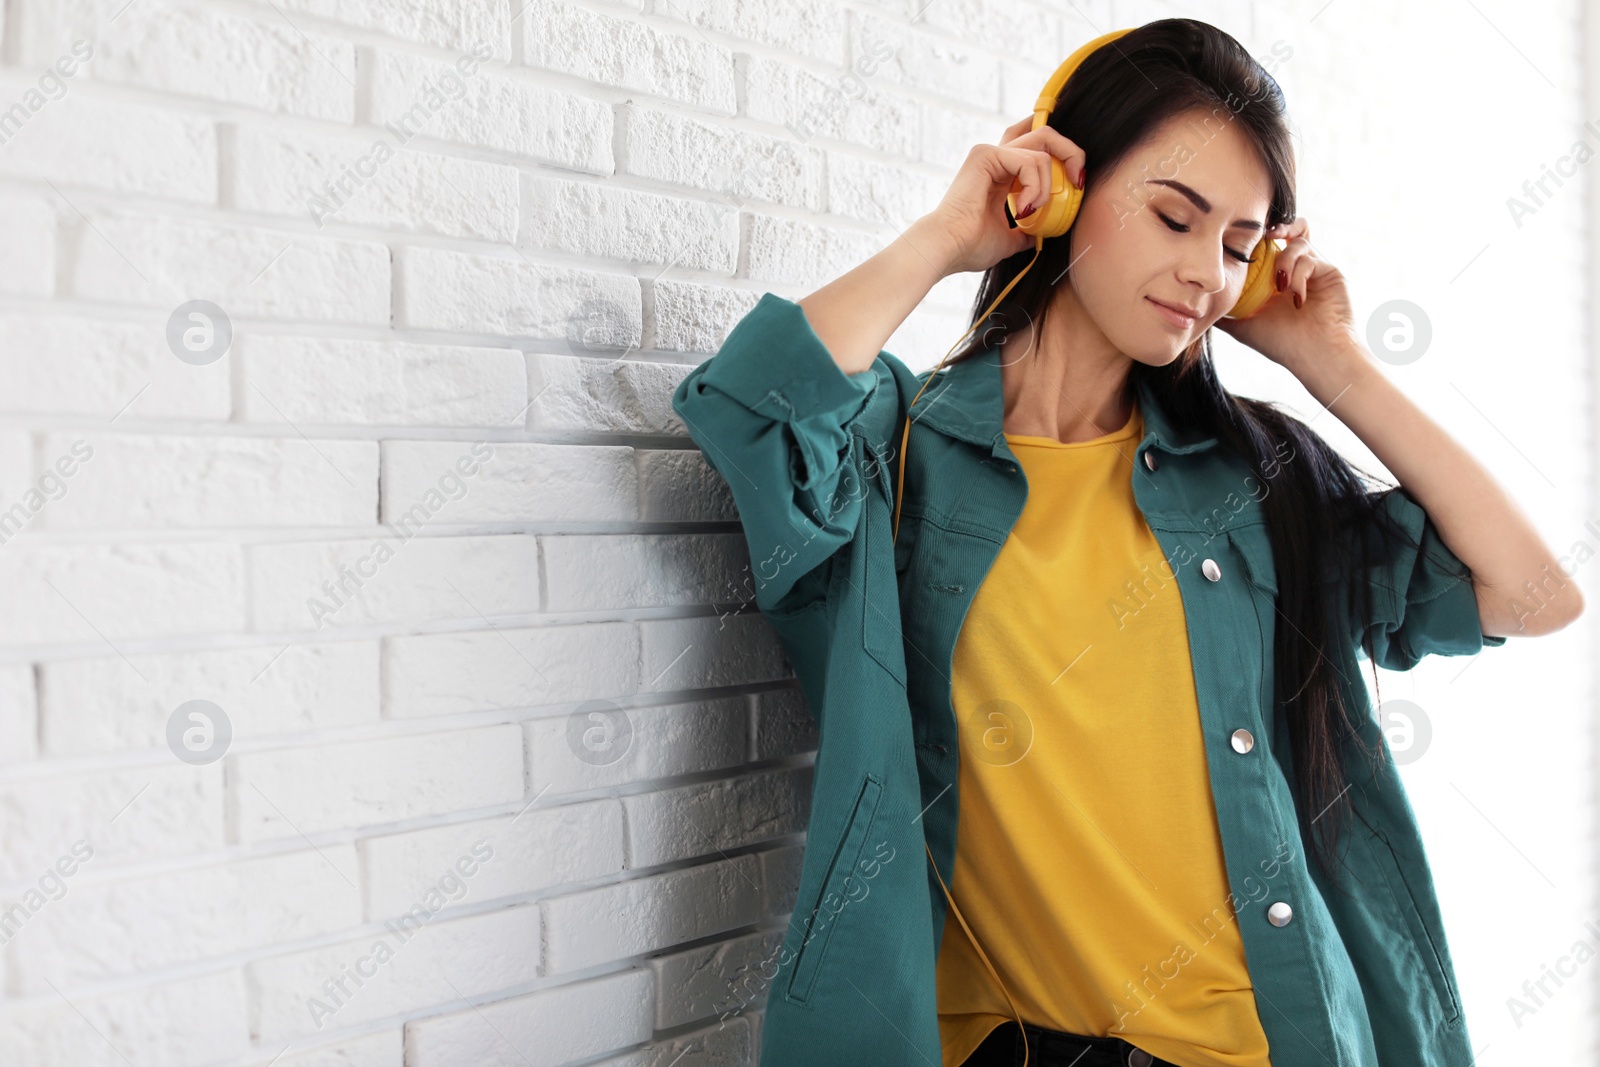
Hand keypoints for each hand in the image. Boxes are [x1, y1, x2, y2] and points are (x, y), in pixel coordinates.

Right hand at [915, 116, 1085, 276]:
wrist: (948, 250)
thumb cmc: (969, 247)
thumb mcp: (1009, 240)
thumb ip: (1025, 232)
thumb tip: (1039, 236)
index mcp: (1000, 173)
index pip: (1037, 145)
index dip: (1062, 152)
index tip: (1076, 181)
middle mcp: (995, 157)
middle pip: (1044, 133)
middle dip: (1070, 152)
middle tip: (1077, 180)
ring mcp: (990, 153)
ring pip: (1042, 151)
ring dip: (1046, 187)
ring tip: (1029, 212)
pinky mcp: (986, 155)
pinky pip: (1030, 161)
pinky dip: (1034, 187)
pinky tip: (1021, 210)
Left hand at [1214, 216, 1363, 373]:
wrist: (1315, 357)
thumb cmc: (1282, 344)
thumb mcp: (1244, 325)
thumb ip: (1226, 309)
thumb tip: (1198, 302)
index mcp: (1278, 276)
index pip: (1269, 245)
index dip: (1257, 237)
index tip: (1240, 239)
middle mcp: (1298, 268)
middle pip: (1291, 229)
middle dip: (1276, 228)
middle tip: (1263, 235)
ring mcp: (1315, 269)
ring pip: (1299, 241)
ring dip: (1285, 260)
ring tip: (1279, 286)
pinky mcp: (1330, 272)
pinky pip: (1310, 258)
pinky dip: (1299, 275)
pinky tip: (1295, 299)